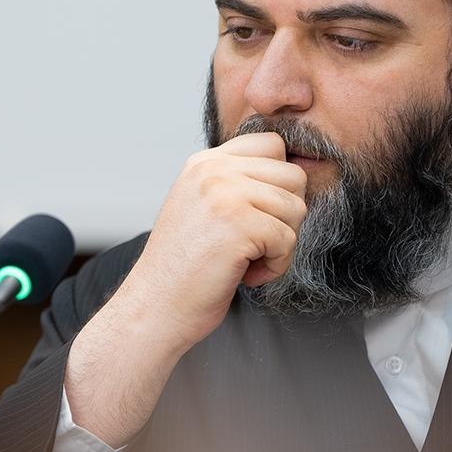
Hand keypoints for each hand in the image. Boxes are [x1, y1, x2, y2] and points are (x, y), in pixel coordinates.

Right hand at [117, 132, 308, 350]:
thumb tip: (293, 178)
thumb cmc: (184, 268)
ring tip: (248, 260)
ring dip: (282, 244)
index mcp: (205, 162)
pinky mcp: (239, 223)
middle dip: (286, 216)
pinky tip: (247, 275)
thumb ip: (236, 184)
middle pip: (293, 176)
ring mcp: (225, 193)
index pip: (272, 145)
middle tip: (257, 243)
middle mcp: (213, 169)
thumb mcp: (202, 207)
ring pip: (296, 208)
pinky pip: (288, 239)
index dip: (279, 184)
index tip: (260, 216)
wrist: (155, 307)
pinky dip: (276, 265)